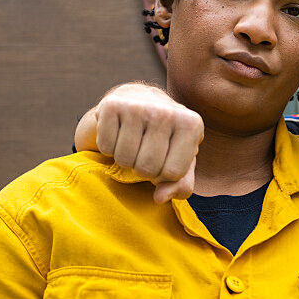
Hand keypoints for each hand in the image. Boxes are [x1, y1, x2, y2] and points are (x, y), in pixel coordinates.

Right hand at [75, 83, 203, 202]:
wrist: (139, 100)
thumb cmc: (165, 137)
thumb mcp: (182, 161)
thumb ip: (181, 185)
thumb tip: (160, 198)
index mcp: (192, 124)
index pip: (173, 174)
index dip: (164, 174)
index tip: (165, 157)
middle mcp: (168, 112)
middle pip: (147, 168)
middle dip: (143, 168)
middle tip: (145, 150)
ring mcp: (139, 106)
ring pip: (124, 160)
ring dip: (125, 159)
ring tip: (133, 142)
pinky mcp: (112, 105)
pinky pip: (105, 147)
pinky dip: (109, 147)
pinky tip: (119, 132)